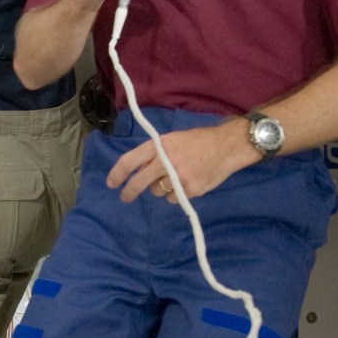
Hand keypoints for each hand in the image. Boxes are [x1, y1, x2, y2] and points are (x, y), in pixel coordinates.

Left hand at [105, 120, 257, 204]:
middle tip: (125, 197)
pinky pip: (172, 198)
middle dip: (129, 192)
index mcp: (159, 145)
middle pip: (138, 182)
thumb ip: (155, 153)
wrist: (225, 147)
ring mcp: (177, 178)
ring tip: (176, 177)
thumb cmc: (198, 141)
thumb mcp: (172, 140)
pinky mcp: (189, 191)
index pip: (130, 160)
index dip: (117, 173)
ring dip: (160, 188)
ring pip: (156, 191)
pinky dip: (177, 194)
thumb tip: (138, 170)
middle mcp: (165, 161)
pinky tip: (188, 183)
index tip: (111, 183)